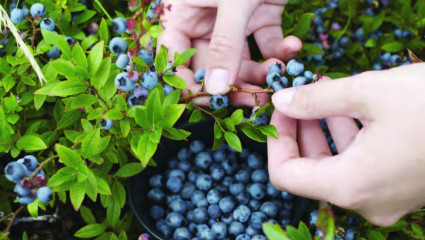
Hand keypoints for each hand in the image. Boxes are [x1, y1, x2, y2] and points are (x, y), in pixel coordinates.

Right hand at [158, 0, 301, 105]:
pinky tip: (293, 47)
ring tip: (280, 74)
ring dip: (261, 71)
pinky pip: (266, 42)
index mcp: (183, 12)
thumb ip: (225, 44)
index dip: (185, 82)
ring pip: (242, 59)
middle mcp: (205, 19)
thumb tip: (216, 89)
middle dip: (233, 84)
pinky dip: (280, 50)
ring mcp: (234, 19)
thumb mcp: (232, 1)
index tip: (206, 101)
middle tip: (252, 101)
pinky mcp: (261, 15)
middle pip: (212, 64)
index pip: (174, 56)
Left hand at [267, 63, 424, 225]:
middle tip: (302, 97)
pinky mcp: (403, 189)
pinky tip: (354, 110)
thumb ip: (315, 99)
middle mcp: (366, 202)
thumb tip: (281, 101)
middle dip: (301, 131)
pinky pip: (363, 168)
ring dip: (327, 131)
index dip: (276, 141)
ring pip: (337, 167)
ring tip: (328, 97)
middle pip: (311, 171)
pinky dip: (352, 140)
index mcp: (351, 185)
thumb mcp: (368, 92)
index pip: (285, 175)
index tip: (281, 110)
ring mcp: (387, 200)